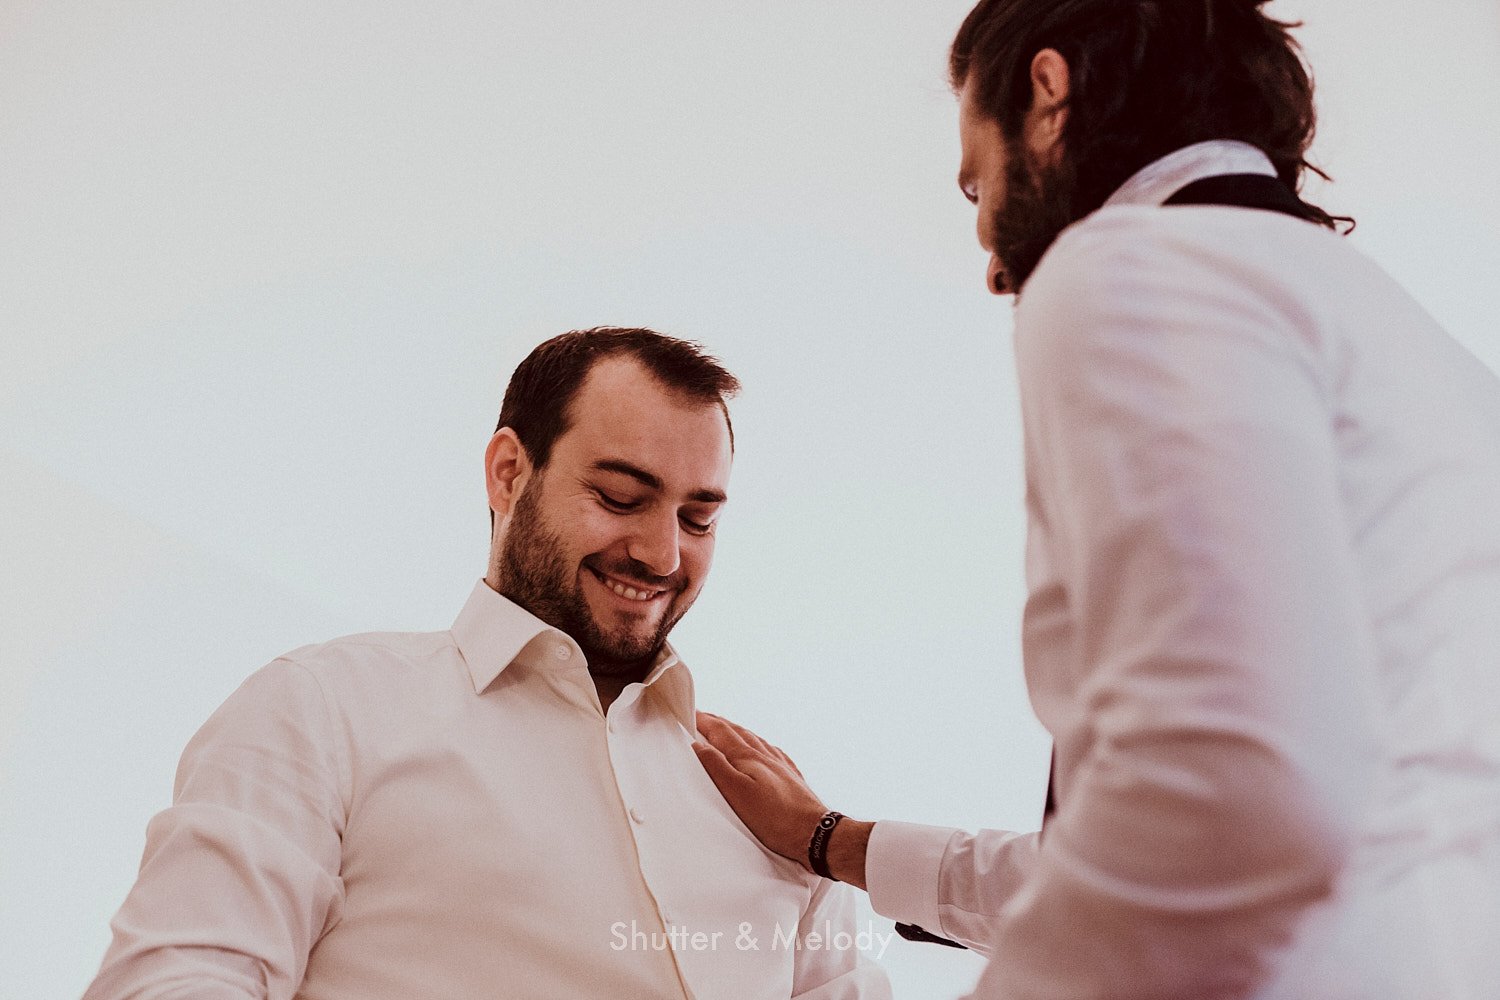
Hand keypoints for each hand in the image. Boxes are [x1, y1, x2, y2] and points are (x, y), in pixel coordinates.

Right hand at [692, 711, 828, 867]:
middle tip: (704, 718)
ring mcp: (780, 766)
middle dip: (718, 723)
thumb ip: (717, 767)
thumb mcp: (737, 794)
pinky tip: (761, 749)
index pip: (721, 732)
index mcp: (749, 757)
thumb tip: (698, 745)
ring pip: (754, 740)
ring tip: (727, 730)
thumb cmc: (775, 818)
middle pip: (738, 732)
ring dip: (737, 732)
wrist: (815, 832)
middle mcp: (766, 756)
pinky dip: (759, 746)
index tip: (691, 712)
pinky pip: (771, 752)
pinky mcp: (790, 777)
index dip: (705, 721)